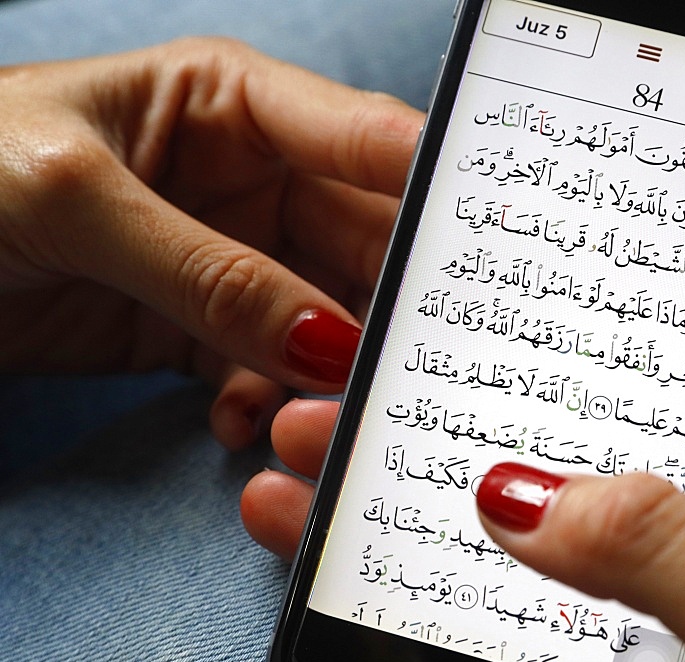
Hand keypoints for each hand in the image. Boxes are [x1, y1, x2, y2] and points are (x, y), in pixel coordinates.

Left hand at [0, 38, 421, 447]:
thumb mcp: (76, 200)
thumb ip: (209, 272)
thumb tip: (325, 344)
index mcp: (232, 104)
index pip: (364, 137)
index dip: (436, 185)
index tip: (497, 242)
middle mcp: (249, 180)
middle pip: (360, 243)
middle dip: (387, 304)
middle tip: (412, 363)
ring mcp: (230, 260)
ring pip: (321, 318)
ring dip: (325, 370)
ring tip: (314, 413)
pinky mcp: (200, 329)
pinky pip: (266, 371)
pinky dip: (265, 404)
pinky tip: (239, 424)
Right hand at [244, 378, 684, 661]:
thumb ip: (682, 553)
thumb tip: (527, 495)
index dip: (612, 342)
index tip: (506, 305)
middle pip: (581, 474)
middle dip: (467, 425)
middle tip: (361, 389)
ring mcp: (650, 647)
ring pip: (521, 566)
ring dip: (416, 517)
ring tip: (308, 473)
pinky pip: (498, 646)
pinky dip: (419, 613)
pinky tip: (340, 579)